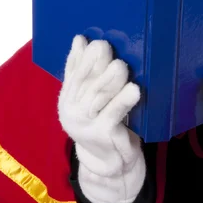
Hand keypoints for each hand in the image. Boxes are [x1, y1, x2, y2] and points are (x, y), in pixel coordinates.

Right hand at [58, 36, 144, 202]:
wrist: (110, 163)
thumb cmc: (102, 121)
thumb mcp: (88, 97)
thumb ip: (82, 70)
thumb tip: (79, 40)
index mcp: (68, 98)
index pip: (73, 73)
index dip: (82, 57)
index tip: (94, 41)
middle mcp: (72, 111)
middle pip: (85, 83)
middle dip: (95, 63)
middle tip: (105, 46)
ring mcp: (86, 124)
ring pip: (98, 96)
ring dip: (110, 79)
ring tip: (121, 65)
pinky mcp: (103, 135)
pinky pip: (114, 114)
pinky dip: (124, 100)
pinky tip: (134, 89)